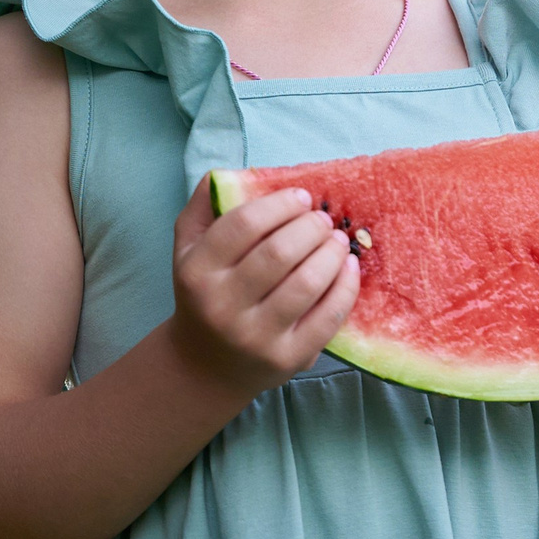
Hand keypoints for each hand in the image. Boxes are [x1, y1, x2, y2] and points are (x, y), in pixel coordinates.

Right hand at [167, 181, 360, 394]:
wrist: (203, 368)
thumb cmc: (204, 294)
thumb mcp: (188, 249)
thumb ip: (205, 205)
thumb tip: (231, 171)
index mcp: (196, 272)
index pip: (244, 224)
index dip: (280, 204)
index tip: (302, 197)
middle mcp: (222, 306)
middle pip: (280, 253)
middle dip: (312, 227)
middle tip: (324, 219)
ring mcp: (255, 337)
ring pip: (307, 284)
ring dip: (333, 253)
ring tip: (340, 239)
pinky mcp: (287, 359)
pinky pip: (327, 317)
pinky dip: (346, 287)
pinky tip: (350, 268)